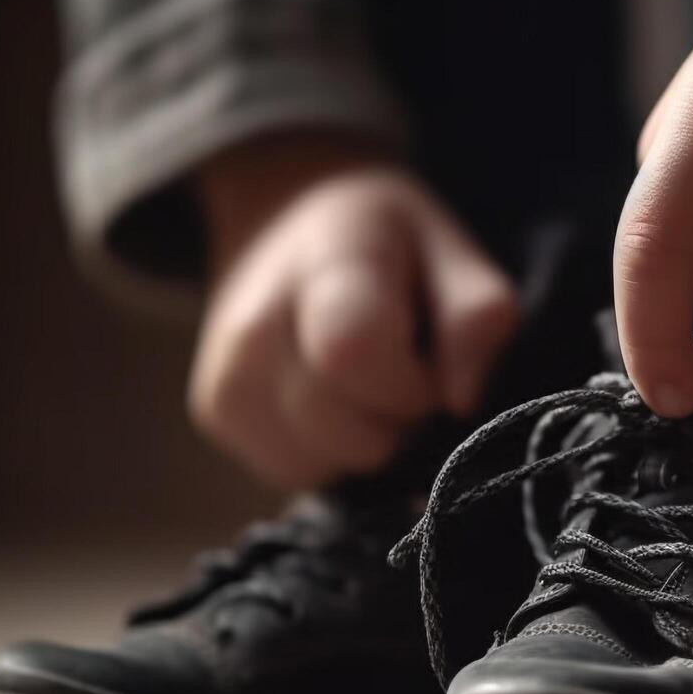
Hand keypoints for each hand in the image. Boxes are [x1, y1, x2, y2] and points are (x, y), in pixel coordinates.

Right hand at [190, 136, 517, 491]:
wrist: (287, 221)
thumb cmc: (386, 242)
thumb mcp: (451, 252)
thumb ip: (476, 319)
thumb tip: (462, 403)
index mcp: (323, 264)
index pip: (353, 354)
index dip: (412, 383)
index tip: (428, 361)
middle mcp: (254, 323)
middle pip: (349, 432)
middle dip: (399, 419)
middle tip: (404, 369)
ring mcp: (225, 374)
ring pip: (323, 466)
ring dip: (365, 441)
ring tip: (366, 379)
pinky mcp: (216, 413)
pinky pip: (296, 472)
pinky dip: (330, 452)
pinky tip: (335, 400)